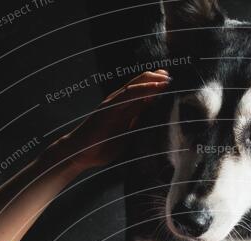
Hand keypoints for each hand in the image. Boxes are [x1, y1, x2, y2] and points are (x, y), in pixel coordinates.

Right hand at [52, 70, 170, 171]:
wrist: (80, 153)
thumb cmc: (101, 148)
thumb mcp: (125, 136)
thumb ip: (136, 126)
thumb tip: (152, 121)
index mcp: (121, 109)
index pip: (140, 93)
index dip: (155, 87)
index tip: (169, 84)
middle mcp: (117, 102)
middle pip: (138, 84)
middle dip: (155, 79)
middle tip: (170, 76)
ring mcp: (113, 104)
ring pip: (135, 86)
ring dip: (152, 81)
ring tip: (167, 78)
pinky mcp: (109, 108)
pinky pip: (128, 95)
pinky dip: (143, 89)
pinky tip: (155, 88)